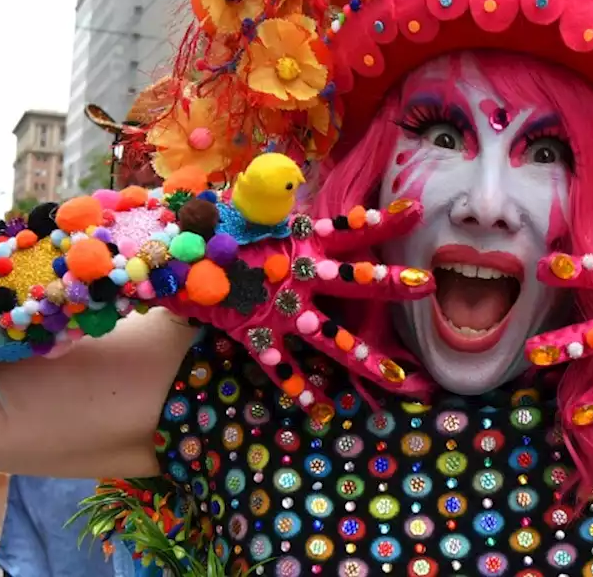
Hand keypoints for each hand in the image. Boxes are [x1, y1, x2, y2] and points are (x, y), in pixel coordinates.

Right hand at [162, 200, 435, 410]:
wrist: (163, 256)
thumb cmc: (209, 229)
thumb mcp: (248, 211)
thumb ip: (272, 203)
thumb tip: (282, 182)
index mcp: (298, 239)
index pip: (349, 227)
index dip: (383, 220)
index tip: (416, 211)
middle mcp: (297, 275)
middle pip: (354, 280)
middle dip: (392, 284)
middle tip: (429, 285)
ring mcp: (280, 308)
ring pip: (331, 337)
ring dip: (364, 358)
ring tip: (397, 378)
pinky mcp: (256, 334)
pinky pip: (282, 368)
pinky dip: (300, 390)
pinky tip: (322, 410)